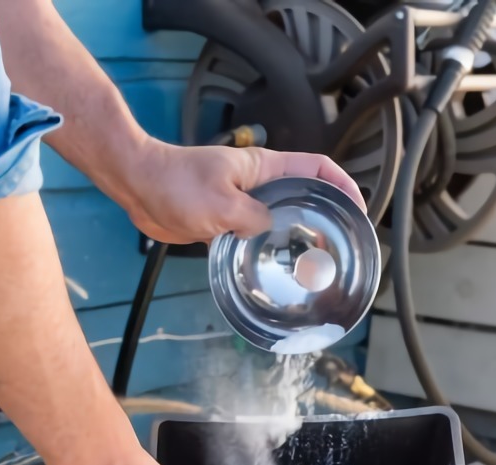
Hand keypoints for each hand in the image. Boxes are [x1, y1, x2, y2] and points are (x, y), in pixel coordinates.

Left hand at [122, 140, 366, 244]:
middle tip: (339, 242)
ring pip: (281, 217)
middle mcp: (259, 183)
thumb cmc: (176, 185)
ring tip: (313, 259)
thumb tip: (268, 230)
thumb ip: (253, 219)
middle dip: (327, 213)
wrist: (138, 185)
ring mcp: (243, 201)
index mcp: (265, 168)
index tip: (358, 207)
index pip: (317, 168)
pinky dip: (268, 246)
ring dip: (297, 234)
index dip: (343, 184)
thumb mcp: (221, 205)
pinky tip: (274, 265)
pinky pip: (256, 233)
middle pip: (305, 194)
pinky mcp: (226, 219)